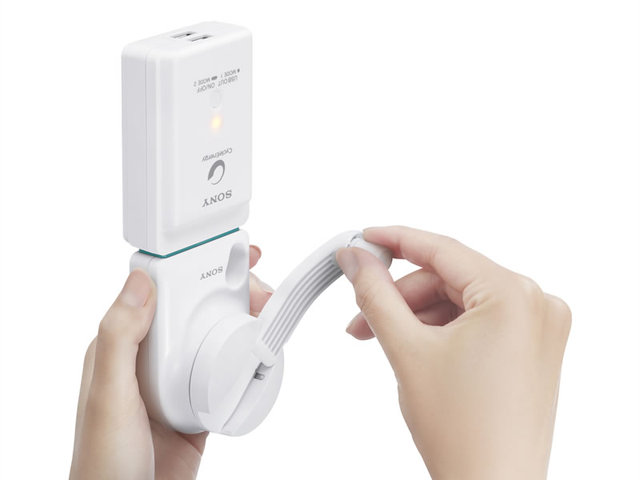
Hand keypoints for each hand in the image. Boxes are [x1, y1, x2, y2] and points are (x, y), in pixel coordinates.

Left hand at [70, 246, 271, 479]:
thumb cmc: (105, 463)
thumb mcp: (109, 395)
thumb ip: (120, 337)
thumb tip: (138, 281)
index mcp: (124, 347)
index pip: (161, 292)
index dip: (195, 269)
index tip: (230, 256)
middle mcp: (150, 359)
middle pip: (196, 311)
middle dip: (230, 291)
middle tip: (260, 290)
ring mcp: (176, 380)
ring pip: (215, 336)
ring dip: (242, 320)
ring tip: (267, 311)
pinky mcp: (198, 402)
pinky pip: (226, 371)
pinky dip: (246, 358)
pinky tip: (260, 352)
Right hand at [336, 226, 570, 479]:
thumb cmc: (463, 433)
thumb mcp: (406, 349)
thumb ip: (375, 293)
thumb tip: (357, 258)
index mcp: (514, 295)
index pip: (442, 250)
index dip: (396, 240)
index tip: (365, 238)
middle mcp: (537, 304)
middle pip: (449, 279)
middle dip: (399, 298)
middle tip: (361, 317)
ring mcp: (540, 327)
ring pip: (460, 300)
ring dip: (416, 316)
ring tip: (384, 342)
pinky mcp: (532, 347)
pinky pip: (478, 319)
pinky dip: (441, 329)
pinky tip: (415, 349)